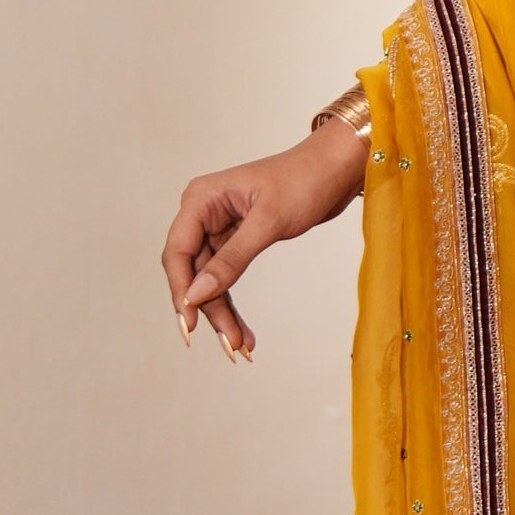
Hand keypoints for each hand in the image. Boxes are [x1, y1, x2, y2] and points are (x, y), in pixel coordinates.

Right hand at [160, 120, 367, 360]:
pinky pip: (226, 276)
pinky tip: (243, 330)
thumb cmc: (305, 180)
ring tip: (241, 346)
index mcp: (201, 199)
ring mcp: (219, 227)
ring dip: (222, 312)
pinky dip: (232, 302)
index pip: (178, 252)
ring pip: (209, 280)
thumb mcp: (269, 221)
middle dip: (209, 309)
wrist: (337, 168)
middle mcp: (204, 213)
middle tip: (231, 345)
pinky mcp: (237, 239)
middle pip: (192, 271)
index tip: (190, 324)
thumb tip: (197, 294)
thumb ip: (232, 259)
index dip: (181, 290)